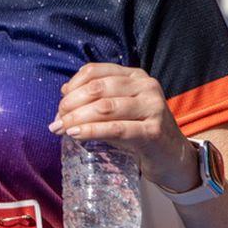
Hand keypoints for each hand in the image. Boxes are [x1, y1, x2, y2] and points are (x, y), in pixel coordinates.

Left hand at [49, 63, 196, 190]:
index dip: (72, 86)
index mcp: (134, 75)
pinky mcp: (153, 131)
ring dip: (76, 119)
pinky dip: (91, 131)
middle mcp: (145, 86)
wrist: (170, 155)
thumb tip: (63, 96)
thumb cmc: (138, 129)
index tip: (60, 104)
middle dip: (70, 104)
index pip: (94, 71)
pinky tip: (75, 135)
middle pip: (96, 88)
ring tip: (61, 129)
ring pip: (104, 107)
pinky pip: (116, 129)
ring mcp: (152, 106)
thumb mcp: (117, 109)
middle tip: (57, 121)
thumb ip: (94, 100)